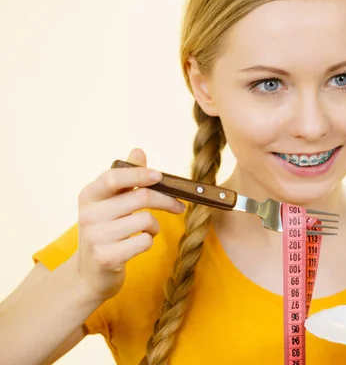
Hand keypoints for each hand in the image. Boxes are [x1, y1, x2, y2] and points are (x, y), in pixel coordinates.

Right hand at [74, 148, 185, 300]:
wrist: (91, 273)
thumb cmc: (107, 231)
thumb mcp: (111, 203)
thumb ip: (126, 178)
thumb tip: (138, 150)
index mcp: (89, 196)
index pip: (114, 176)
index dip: (139, 173)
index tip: (160, 176)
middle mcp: (88, 214)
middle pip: (140, 197)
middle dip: (166, 201)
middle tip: (179, 206)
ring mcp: (95, 237)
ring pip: (146, 220)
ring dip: (154, 227)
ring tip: (146, 232)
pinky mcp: (106, 257)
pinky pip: (144, 241)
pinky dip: (149, 242)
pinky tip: (138, 245)